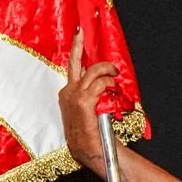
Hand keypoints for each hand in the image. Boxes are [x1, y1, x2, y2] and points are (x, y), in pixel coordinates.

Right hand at [59, 29, 118, 173]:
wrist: (87, 148)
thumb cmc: (88, 131)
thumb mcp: (85, 109)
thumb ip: (90, 92)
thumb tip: (101, 77)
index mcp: (66, 93)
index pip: (73, 67)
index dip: (77, 51)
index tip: (79, 35)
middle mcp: (67, 91)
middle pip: (75, 61)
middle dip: (78, 44)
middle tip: (82, 32)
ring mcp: (74, 95)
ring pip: (93, 71)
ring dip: (108, 70)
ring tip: (115, 73)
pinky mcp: (83, 101)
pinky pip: (101, 84)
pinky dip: (109, 84)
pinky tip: (113, 89)